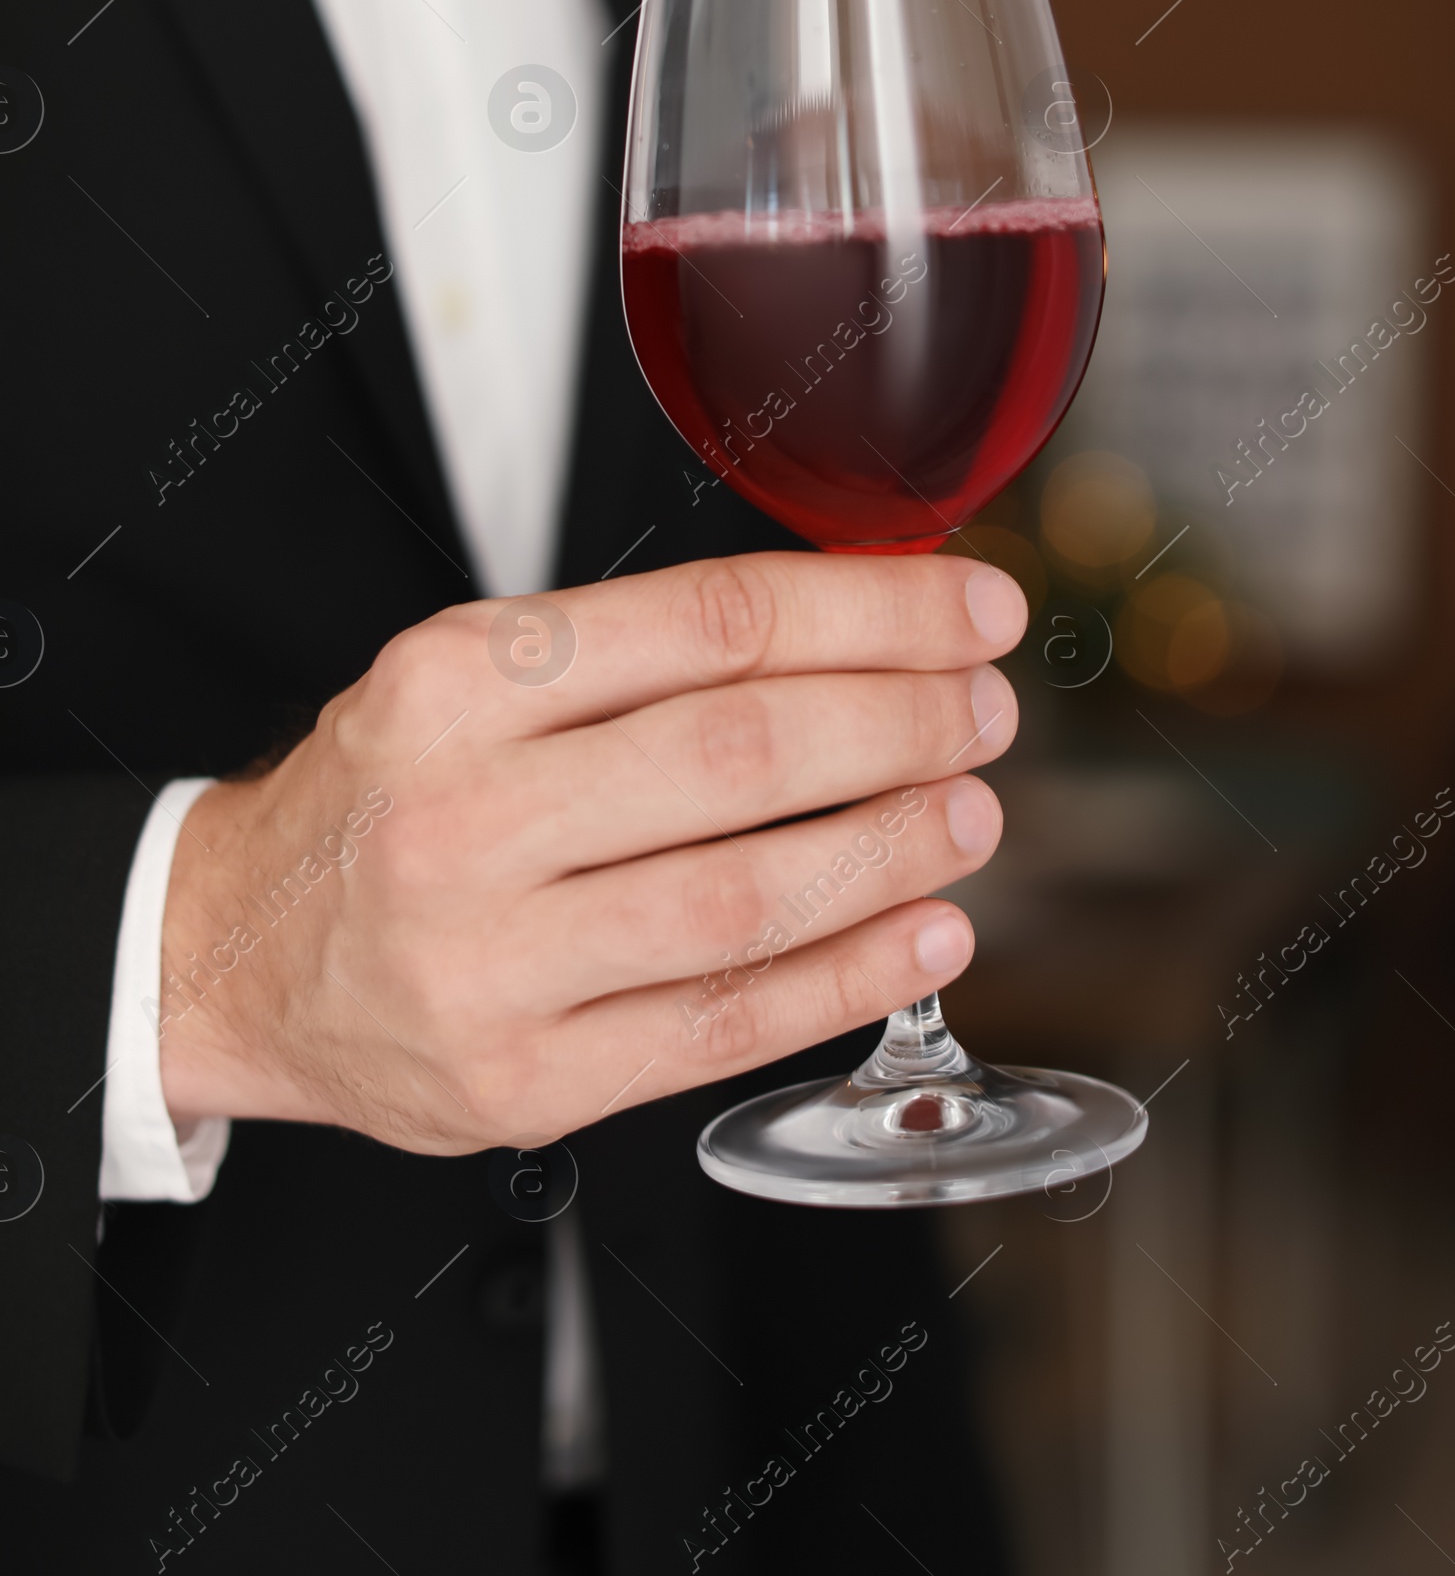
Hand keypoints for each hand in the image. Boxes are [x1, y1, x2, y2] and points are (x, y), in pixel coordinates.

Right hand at [158, 553, 1024, 1152]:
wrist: (236, 954)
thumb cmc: (386, 794)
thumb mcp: (471, 673)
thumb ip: (642, 651)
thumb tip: (861, 620)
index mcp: (460, 680)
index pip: (711, 623)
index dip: (871, 611)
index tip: (968, 608)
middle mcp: (467, 813)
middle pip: (742, 754)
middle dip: (901, 723)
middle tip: (984, 711)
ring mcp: (490, 959)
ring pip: (747, 898)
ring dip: (891, 850)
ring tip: (970, 814)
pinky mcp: (521, 1080)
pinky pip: (723, 1026)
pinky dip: (848, 980)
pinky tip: (924, 934)